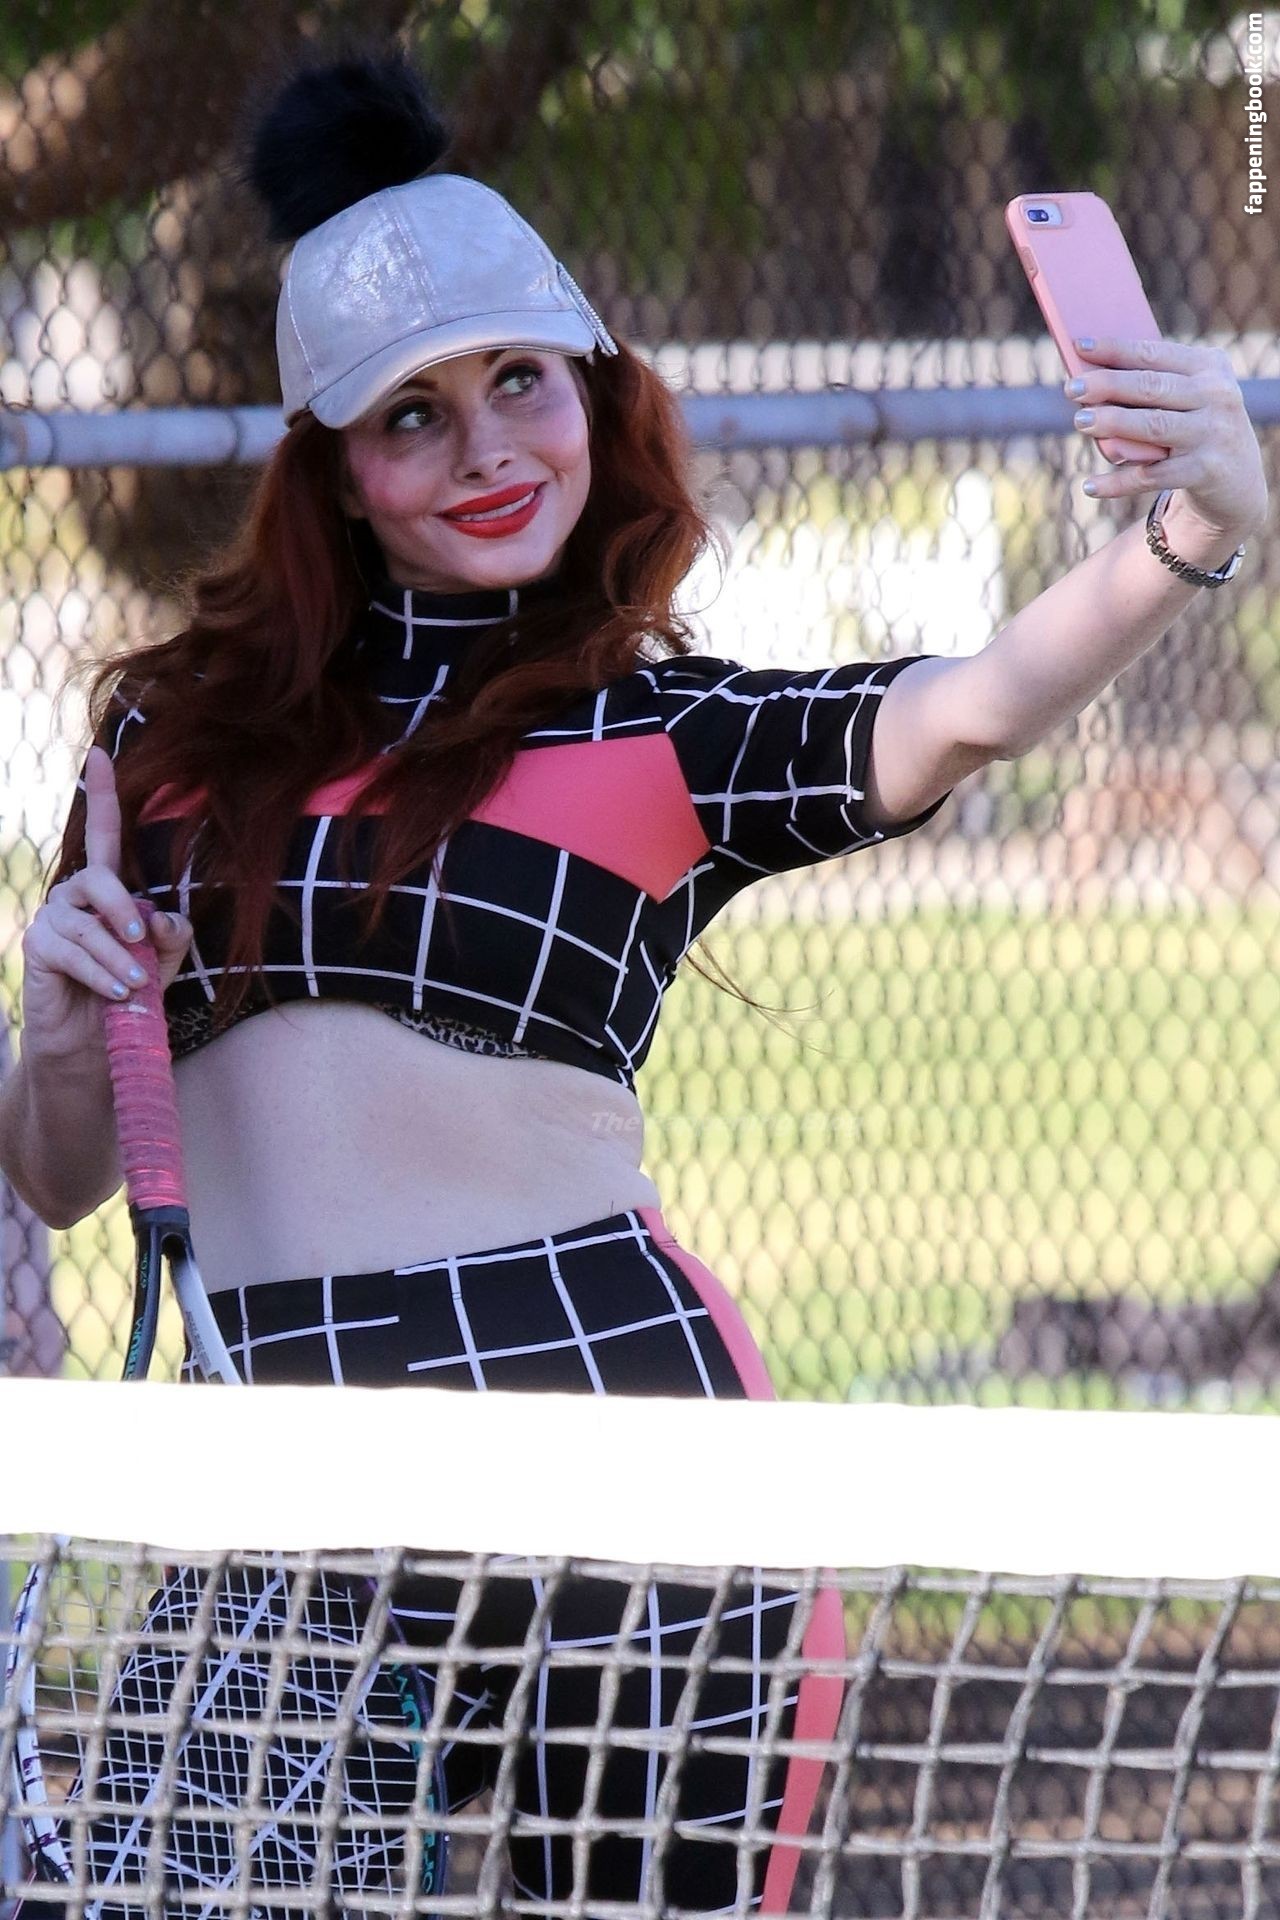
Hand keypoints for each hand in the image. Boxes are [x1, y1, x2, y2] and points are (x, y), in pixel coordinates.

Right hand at [20, 745, 193, 1061]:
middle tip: (143, 941)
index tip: (101, 754)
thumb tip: (162, 918)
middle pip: (98, 879)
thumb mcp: (162, 962)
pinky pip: (71, 952)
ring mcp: (51, 921)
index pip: (102, 835)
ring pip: (87, 925)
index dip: (101, 795)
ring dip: (117, 957)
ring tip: (134, 984)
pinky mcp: (37, 949)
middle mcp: (74, 898)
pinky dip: (100, 972)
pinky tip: (117, 992)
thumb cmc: (129, 997)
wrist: (95, 1047)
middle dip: (122, 908)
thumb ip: (171, 936)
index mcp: (105, 892)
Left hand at [1066, 336, 1267, 537]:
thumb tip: (1090, 381)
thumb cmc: (1195, 425)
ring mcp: (1212, 434)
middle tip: (1072, 388)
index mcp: (1209, 367)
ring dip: (1112, 424)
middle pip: (1150, 387)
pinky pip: (1152, 476)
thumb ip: (1152, 386)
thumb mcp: (1188, 397)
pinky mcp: (1204, 470)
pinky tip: (1089, 485)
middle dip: (1108, 385)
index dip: (1115, 349)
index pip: (1154, 353)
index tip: (1079, 346)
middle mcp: (1215, 396)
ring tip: (1080, 422)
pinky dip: (1118, 482)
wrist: (1238, 478)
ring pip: (1152, 426)